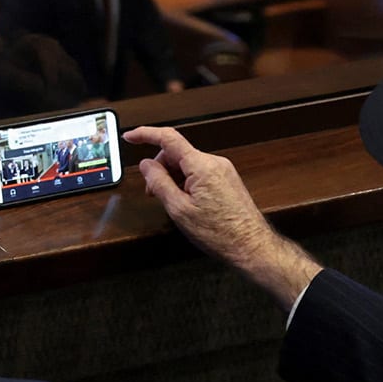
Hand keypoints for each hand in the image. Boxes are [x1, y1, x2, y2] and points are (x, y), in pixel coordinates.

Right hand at [124, 125, 320, 310]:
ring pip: (187, 164)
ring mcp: (223, 170)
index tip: (130, 136)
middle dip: (159, 167)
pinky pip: (199, 172)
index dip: (145, 134)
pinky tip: (185, 201)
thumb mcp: (179, 209)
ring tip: (170, 201)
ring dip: (173, 177)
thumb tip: (146, 165)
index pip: (168, 138)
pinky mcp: (227, 180)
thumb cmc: (220, 233)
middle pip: (177, 153)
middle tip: (151, 190)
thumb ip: (159, 182)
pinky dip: (186, 182)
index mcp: (202, 166)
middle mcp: (215, 162)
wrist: (252, 247)